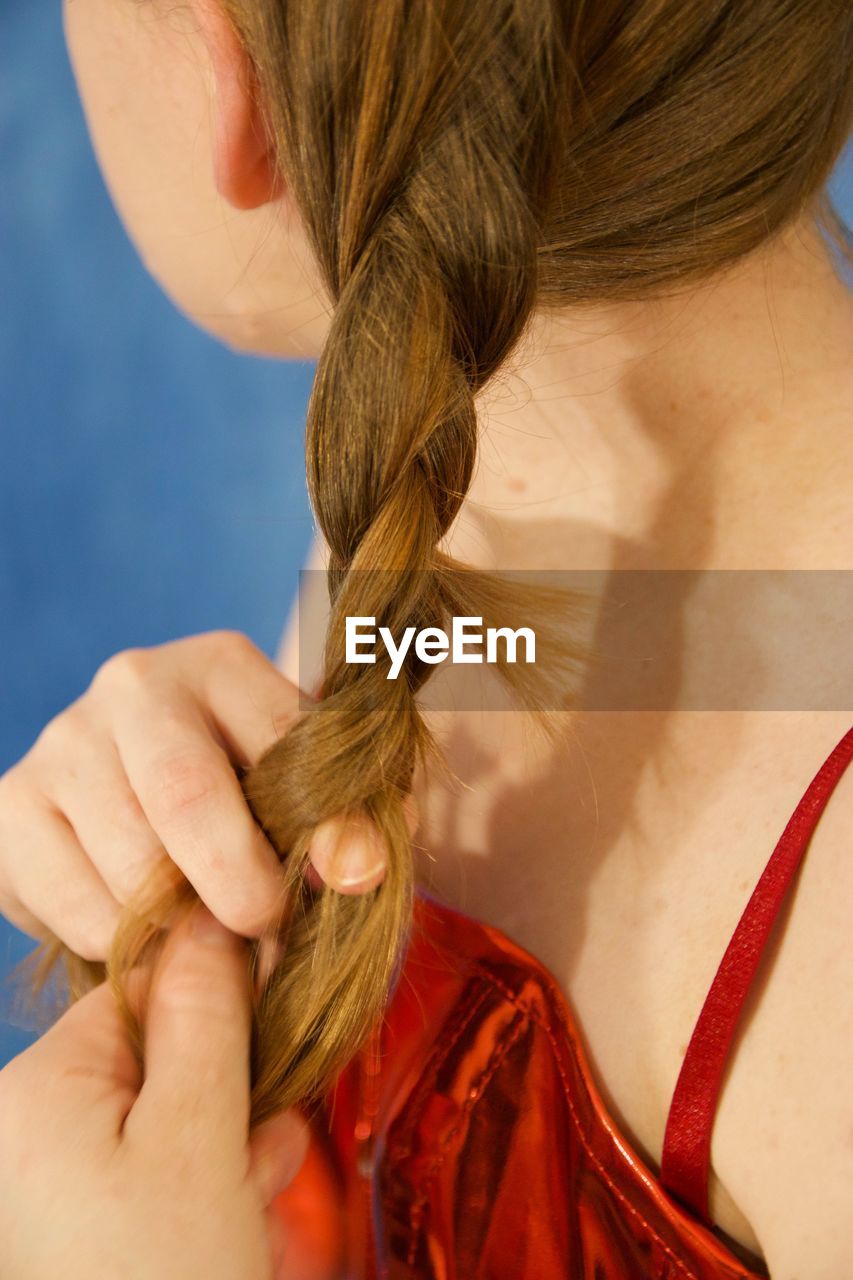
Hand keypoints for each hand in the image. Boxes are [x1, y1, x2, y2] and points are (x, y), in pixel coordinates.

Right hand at [0, 630, 396, 961]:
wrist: (145, 794)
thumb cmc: (249, 789)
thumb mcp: (310, 782)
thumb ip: (349, 814)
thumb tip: (359, 870)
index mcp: (221, 663)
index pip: (282, 738)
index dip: (322, 823)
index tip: (352, 882)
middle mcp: (132, 686)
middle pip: (187, 798)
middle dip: (240, 886)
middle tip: (266, 926)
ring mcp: (63, 743)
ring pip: (130, 869)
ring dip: (184, 927)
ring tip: (209, 926)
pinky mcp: (11, 807)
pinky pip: (78, 912)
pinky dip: (126, 946)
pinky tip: (146, 923)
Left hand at [0, 904, 314, 1279]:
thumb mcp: (200, 1139)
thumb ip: (207, 1019)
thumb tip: (213, 913)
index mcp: (36, 1088)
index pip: (141, 989)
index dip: (218, 1005)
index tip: (275, 1035)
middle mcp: (24, 1127)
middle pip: (154, 1057)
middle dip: (226, 1090)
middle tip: (267, 1144)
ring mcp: (43, 1184)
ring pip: (158, 1120)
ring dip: (221, 1143)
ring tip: (252, 1198)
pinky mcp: (68, 1227)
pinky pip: (140, 1174)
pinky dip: (194, 1185)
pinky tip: (233, 1220)